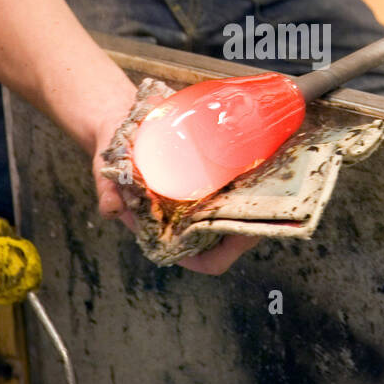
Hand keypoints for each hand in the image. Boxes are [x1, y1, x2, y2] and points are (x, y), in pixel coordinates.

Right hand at [88, 88, 259, 275]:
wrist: (121, 124)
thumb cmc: (114, 157)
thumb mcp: (107, 174)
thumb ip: (108, 192)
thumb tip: (111, 207)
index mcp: (169, 232)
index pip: (206, 259)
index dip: (226, 254)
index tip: (243, 235)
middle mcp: (192, 219)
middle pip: (233, 236)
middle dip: (255, 224)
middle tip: (274, 203)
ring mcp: (205, 199)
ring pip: (241, 211)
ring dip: (261, 201)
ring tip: (277, 181)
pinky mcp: (214, 176)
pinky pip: (240, 184)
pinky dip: (256, 178)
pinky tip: (269, 162)